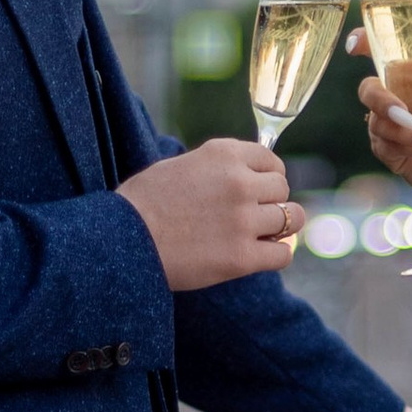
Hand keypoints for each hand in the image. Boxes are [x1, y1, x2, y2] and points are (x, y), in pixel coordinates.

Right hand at [120, 137, 303, 289]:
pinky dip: (276, 255)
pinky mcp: (242, 257)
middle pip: (283, 188)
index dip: (268, 176)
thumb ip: (216, 167)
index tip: (259, 189)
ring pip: (291, 218)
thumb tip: (246, 175)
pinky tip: (259, 256)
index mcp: (224, 154)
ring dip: (279, 228)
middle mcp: (239, 182)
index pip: (271, 160)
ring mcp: (243, 220)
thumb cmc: (142, 204)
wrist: (120, 240)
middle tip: (253, 215)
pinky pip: (283, 255)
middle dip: (271, 201)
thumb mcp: (180, 166)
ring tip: (261, 236)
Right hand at [350, 37, 411, 191]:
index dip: (362, 43)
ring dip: (405, 133)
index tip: (355, 45)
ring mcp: (389, 124)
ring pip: (377, 122)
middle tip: (405, 114)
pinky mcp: (389, 150)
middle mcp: (396, 96)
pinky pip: (384, 146)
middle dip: (381, 101)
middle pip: (368, 89)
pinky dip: (407, 148)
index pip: (381, 53)